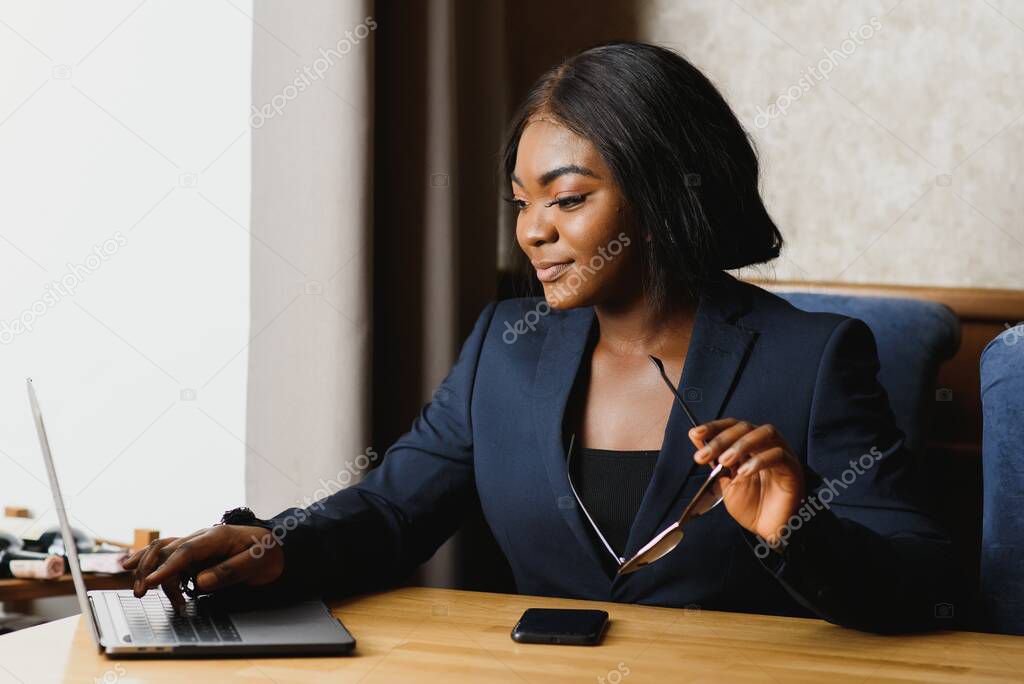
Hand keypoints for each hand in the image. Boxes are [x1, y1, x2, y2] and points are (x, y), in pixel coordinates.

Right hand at [121, 525, 284, 610]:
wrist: (273, 546)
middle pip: (167, 550)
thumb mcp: (256, 562)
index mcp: (217, 536)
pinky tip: (133, 569)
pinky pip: (167, 556)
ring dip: (150, 571)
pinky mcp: (193, 555)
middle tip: (141, 593)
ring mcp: (196, 545)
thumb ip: (229, 571)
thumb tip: (200, 583)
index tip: (150, 583)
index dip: (166, 567)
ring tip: (145, 593)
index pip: (185, 550)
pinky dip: (151, 564)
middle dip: (149, 570)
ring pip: (163, 553)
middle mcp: (201, 538)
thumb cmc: (266, 552)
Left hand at [688, 419, 804, 543]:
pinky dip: (758, 461)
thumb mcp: (725, 483)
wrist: (769, 530)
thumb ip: (715, 463)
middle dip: (721, 439)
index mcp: (748, 446)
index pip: (732, 426)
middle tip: (705, 454)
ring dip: (741, 444)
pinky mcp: (792, 467)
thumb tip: (699, 441)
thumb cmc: (751, 506)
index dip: (714, 427)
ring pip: (765, 433)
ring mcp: (781, 453)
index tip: (696, 434)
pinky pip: (778, 455)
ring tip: (725, 460)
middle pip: (745, 427)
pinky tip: (744, 472)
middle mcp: (764, 445)